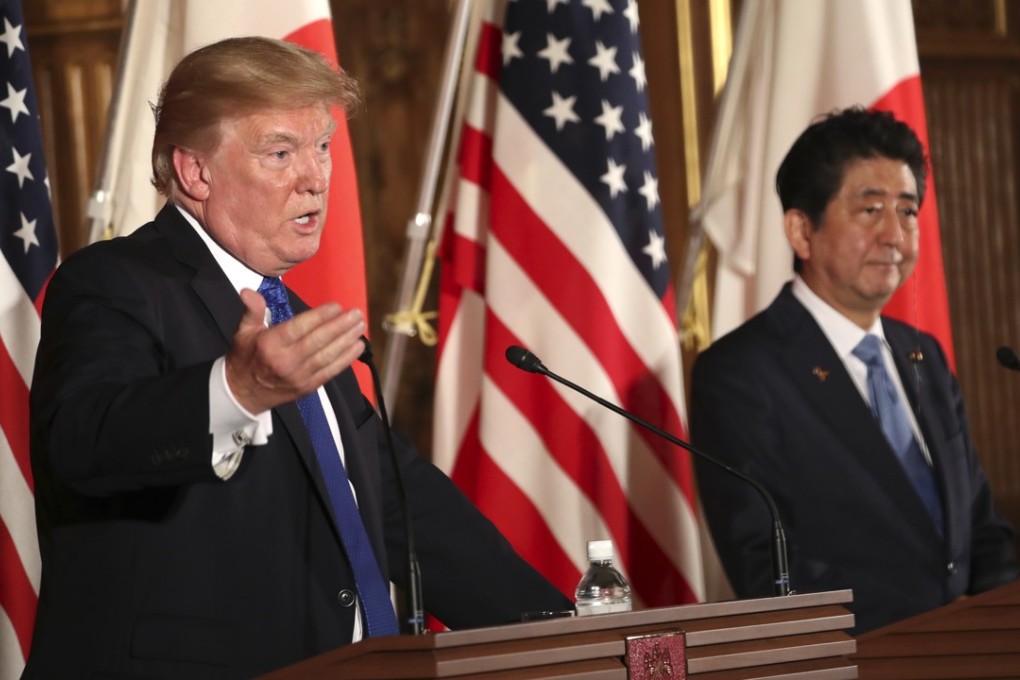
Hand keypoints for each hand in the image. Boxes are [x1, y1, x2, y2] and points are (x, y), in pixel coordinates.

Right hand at [225, 288, 365, 413]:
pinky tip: (358, 346)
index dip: (319, 317)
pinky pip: (330, 371)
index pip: (298, 328)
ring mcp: (298, 376)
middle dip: (340, 326)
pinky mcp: (308, 387)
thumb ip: (252, 310)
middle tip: (356, 313)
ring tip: (360, 326)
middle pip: (317, 341)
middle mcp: (285, 361)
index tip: (336, 306)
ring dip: (346, 340)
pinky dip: (346, 359)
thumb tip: (249, 291)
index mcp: (269, 345)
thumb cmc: (246, 359)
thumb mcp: (243, 332)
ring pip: (327, 356)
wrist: (243, 394)